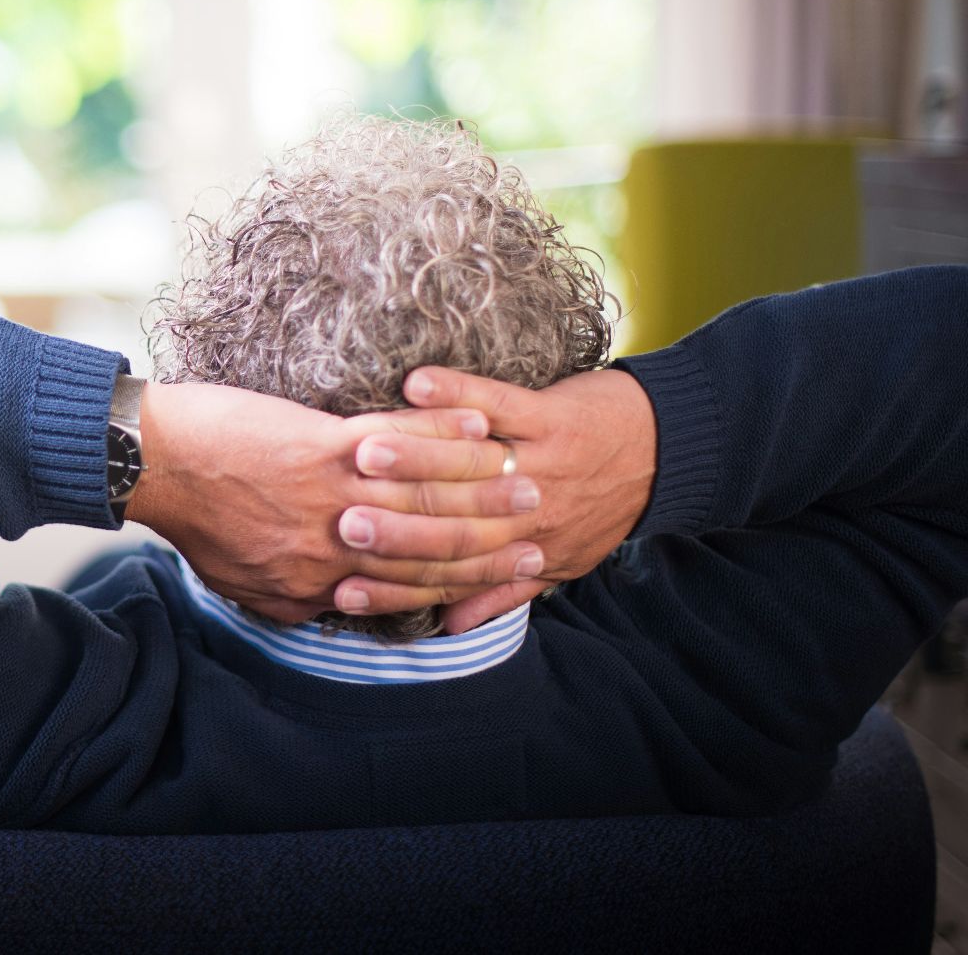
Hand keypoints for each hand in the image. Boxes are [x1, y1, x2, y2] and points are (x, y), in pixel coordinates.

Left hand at [124, 381, 545, 623]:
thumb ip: (299, 599)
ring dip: (483, 483)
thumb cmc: (194, 520)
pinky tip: (477, 421)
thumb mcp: (246, 585)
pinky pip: (397, 443)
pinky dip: (441, 432)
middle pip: (433, 547)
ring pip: (425, 497)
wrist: (151, 465)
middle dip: (493, 536)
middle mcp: (335, 547)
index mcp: (319, 583)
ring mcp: (331, 496)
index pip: (411, 588)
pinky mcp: (321, 446)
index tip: (511, 569)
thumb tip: (336, 608)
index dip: (468, 582)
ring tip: (525, 472)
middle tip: (541, 522)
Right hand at [334, 366, 657, 633]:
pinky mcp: (552, 416)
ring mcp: (540, 463)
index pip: (449, 575)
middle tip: (340, 523)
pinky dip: (459, 393)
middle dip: (393, 525)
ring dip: (415, 457)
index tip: (341, 586)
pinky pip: (500, 403)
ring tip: (364, 453)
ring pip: (469, 467)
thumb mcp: (560, 563)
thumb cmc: (605, 508)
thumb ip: (500, 592)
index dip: (394, 584)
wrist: (672, 453)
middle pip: (452, 523)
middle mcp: (530, 515)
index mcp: (524, 553)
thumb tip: (446, 627)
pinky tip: (415, 384)